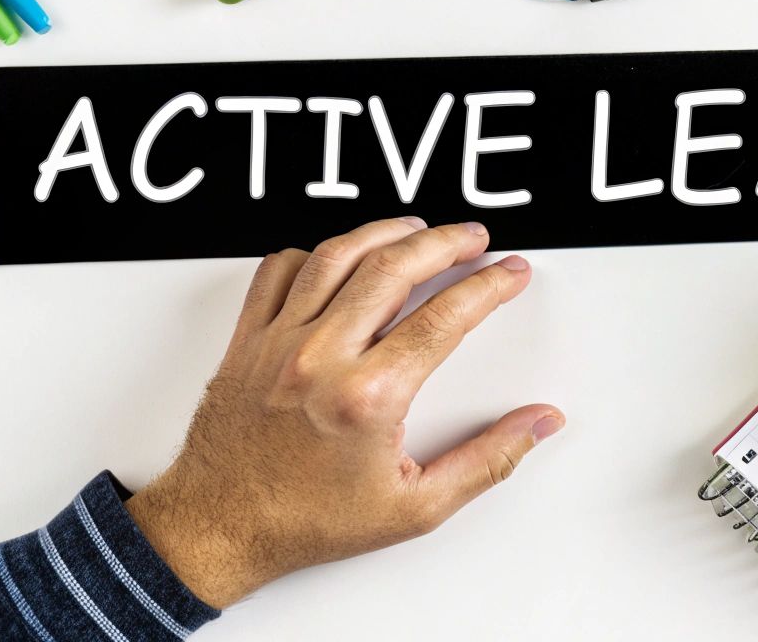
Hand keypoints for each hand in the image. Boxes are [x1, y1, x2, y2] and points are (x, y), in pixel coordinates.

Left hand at [125, 217, 563, 606]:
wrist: (220, 529)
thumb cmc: (308, 521)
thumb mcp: (416, 507)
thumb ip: (487, 460)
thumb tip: (537, 423)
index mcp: (367, 398)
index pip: (443, 318)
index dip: (487, 287)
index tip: (508, 274)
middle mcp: (319, 359)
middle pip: (393, 269)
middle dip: (445, 242)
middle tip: (473, 238)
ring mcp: (278, 343)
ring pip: (337, 257)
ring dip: (385, 232)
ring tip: (417, 228)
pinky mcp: (247, 340)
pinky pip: (280, 271)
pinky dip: (314, 252)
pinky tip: (340, 255)